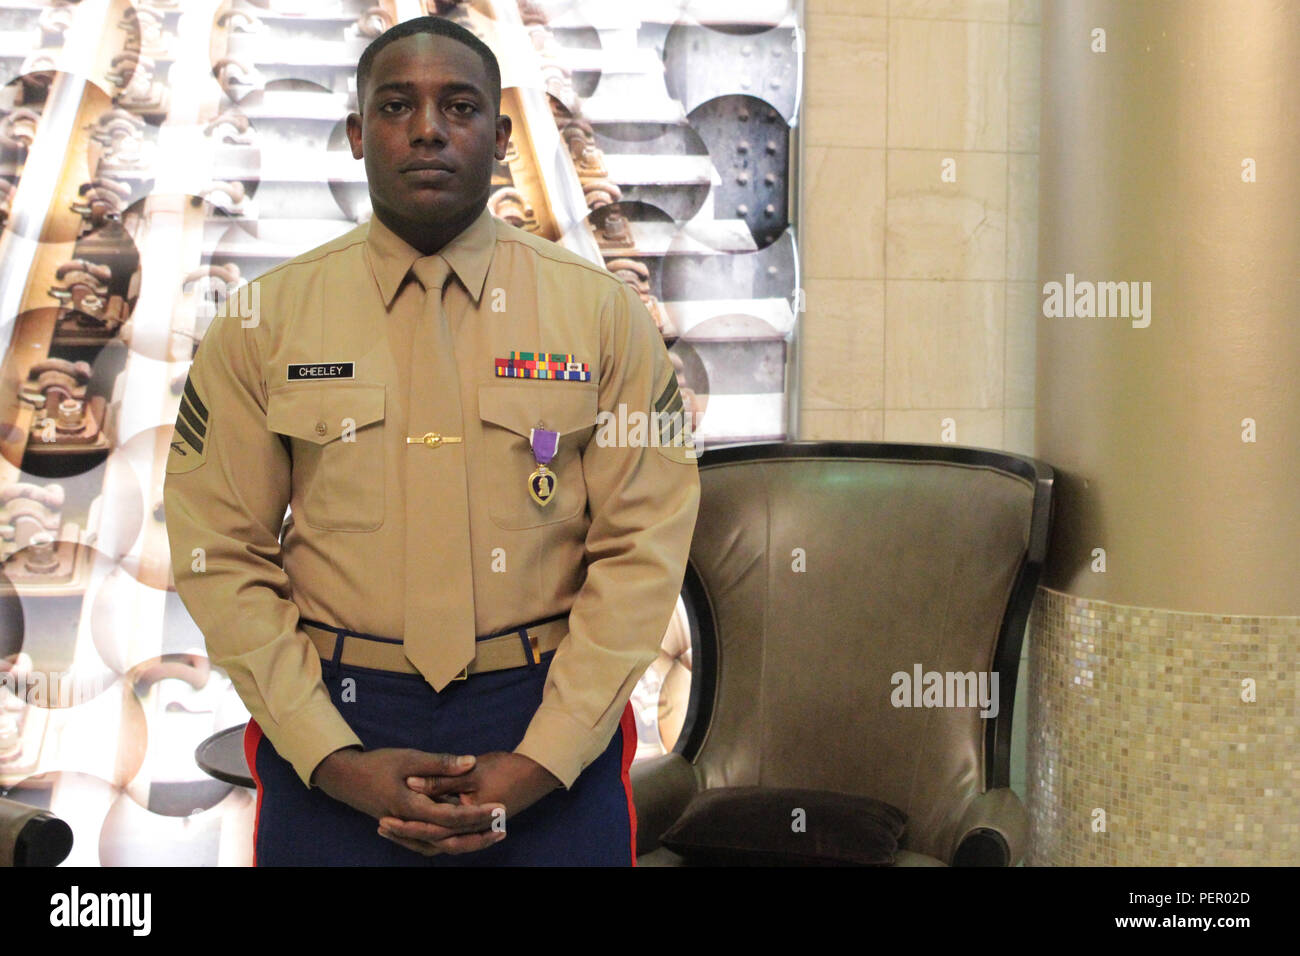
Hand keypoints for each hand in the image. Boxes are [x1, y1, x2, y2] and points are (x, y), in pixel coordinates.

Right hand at [312, 747, 506, 856]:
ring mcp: (408, 829)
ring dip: (466, 840)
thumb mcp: (409, 758)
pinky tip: (463, 834)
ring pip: (441, 844)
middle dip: (479, 833)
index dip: (479, 814)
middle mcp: (411, 824)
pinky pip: (430, 842)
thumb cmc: (378, 765)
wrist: (346, 779)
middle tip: (504, 826)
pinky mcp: (406, 828)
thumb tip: (471, 761)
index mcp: (413, 808)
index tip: (501, 808)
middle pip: (450, 838)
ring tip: (491, 833)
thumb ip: (441, 763)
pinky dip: (448, 841)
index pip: (453, 817)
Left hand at [378, 752, 561, 849]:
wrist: (539, 772)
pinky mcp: (480, 823)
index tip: (385, 818)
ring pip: (443, 842)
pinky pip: (453, 836)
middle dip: (408, 835)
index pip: (433, 827)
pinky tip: (422, 825)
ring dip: (419, 837)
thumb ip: (442, 777)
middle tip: (382, 826)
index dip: (408, 824)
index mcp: (470, 818)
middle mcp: (474, 829)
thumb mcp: (472, 770)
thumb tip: (411, 781)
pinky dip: (435, 834)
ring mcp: (479, 829)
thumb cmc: (508, 768)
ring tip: (395, 829)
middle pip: (435, 840)